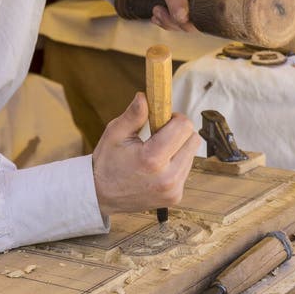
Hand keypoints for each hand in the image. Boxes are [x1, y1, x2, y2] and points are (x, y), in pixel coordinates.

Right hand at [92, 92, 199, 215]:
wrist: (101, 195)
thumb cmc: (107, 163)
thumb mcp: (115, 134)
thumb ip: (134, 115)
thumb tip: (145, 96)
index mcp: (152, 159)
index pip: (184, 127)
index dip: (174, 117)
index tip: (162, 120)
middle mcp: (167, 178)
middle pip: (193, 139)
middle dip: (179, 132)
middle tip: (159, 136)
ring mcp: (173, 190)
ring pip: (191, 154)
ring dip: (178, 148)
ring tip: (156, 154)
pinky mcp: (175, 197)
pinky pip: (185, 170)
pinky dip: (175, 164)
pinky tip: (157, 168)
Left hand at [147, 0, 226, 31]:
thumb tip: (183, 19)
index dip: (221, 11)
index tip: (197, 14)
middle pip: (206, 19)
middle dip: (181, 22)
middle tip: (160, 10)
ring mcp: (201, 5)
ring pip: (191, 25)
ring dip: (170, 22)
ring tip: (156, 10)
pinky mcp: (191, 12)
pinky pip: (182, 25)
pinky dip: (168, 23)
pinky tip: (158, 14)